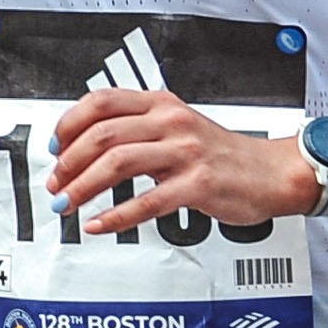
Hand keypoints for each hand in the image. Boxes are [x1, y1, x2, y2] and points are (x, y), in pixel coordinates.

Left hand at [53, 89, 313, 234]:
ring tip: (67, 204)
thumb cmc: (223, 154)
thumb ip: (140, 130)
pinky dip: (116, 216)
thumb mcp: (179, 127)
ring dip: (83, 187)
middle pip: (102, 134)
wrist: (272, 171)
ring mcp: (185, 152)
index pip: (102, 102)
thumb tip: (88, 147)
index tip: (54, 147)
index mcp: (162, 104)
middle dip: (69, 162)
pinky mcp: (198, 184)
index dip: (69, 124)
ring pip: (118, 164)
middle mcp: (171, 122)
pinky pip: (147, 201)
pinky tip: (100, 225)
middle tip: (55, 184)